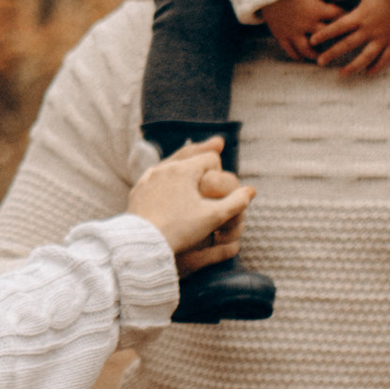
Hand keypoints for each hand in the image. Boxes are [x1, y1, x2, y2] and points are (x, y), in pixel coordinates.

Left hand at [128, 136, 254, 262]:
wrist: (142, 244)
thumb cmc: (179, 230)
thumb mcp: (212, 218)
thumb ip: (235, 203)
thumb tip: (252, 191)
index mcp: (184, 171)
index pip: (210, 159)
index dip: (220, 169)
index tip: (221, 181)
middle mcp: (164, 169)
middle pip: (189, 155)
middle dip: (202, 155)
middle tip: (217, 144)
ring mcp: (148, 179)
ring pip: (170, 165)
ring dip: (183, 165)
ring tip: (191, 164)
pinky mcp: (138, 192)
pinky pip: (155, 178)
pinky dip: (166, 177)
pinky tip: (168, 183)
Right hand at [260, 0, 342, 62]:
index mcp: (317, 9)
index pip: (339, 17)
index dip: (347, 18)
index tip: (351, 20)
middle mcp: (307, 23)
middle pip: (326, 38)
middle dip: (334, 41)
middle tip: (341, 44)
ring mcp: (293, 31)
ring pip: (308, 50)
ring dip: (316, 55)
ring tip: (321, 57)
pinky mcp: (281, 35)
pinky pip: (291, 51)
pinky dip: (298, 56)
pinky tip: (302, 57)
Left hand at [308, 0, 389, 77]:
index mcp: (361, 15)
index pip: (338, 27)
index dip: (324, 34)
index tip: (312, 41)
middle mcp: (370, 29)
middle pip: (348, 45)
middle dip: (332, 54)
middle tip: (319, 62)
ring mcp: (383, 38)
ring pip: (366, 57)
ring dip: (353, 67)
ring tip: (341, 73)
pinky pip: (385, 58)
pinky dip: (377, 67)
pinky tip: (367, 72)